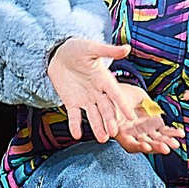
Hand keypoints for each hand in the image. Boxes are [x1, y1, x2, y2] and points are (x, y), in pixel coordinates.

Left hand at [47, 38, 177, 151]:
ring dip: (97, 127)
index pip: (115, 94)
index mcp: (104, 79)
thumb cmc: (77, 48)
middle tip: (113, 132)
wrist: (57, 53)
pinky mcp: (71, 102)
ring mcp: (84, 99)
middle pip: (105, 108)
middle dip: (109, 120)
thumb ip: (108, 51)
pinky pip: (74, 116)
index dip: (122, 105)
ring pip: (93, 115)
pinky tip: (76, 135)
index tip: (131, 117)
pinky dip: (75, 125)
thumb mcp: (91, 48)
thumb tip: (127, 48)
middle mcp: (97, 92)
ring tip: (102, 139)